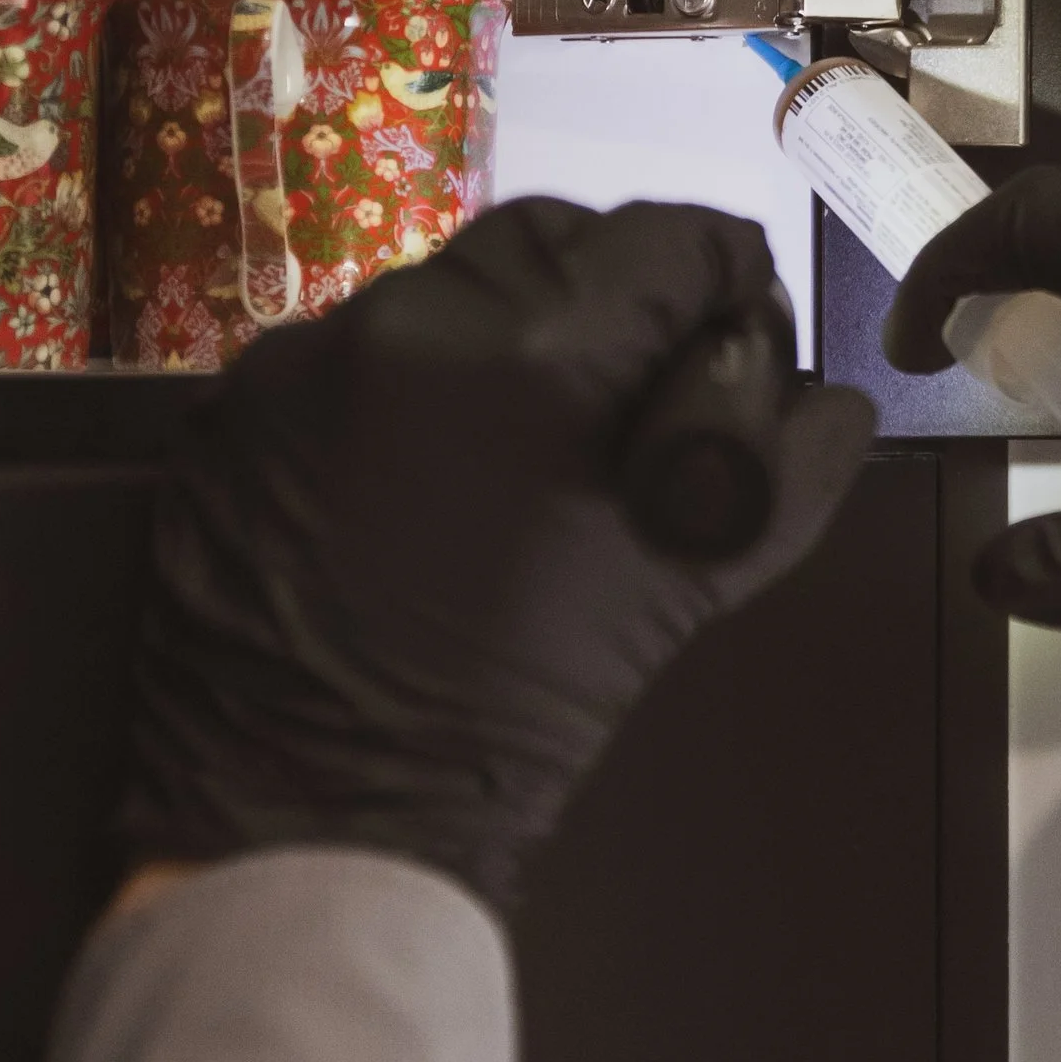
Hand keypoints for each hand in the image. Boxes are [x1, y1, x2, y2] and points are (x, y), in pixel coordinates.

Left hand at [122, 198, 876, 910]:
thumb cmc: (508, 718)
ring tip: (524, 438)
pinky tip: (422, 474)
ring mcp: (305, 358)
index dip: (727, 277)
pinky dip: (405, 389)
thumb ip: (788, 470)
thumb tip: (827, 399)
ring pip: (447, 285)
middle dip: (615, 294)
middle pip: (556, 238)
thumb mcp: (682, 587)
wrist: (303, 824)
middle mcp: (410, 322)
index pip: (671, 237)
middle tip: (638, 380)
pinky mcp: (233, 403)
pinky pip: (353, 351)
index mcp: (536, 356)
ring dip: (505, 335)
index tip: (733, 324)